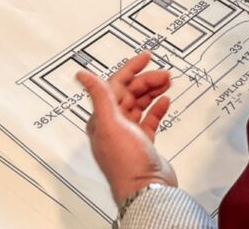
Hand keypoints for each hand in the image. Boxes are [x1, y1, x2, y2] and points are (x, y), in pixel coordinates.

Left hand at [76, 52, 176, 204]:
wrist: (146, 189)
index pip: (116, 85)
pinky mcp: (143, 143)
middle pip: (130, 92)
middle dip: (146, 80)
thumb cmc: (125, 163)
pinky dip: (157, 108)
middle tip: (164, 74)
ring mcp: (129, 134)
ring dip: (153, 91)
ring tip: (167, 83)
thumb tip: (82, 75)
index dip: (131, 69)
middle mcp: (113, 124)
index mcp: (102, 118)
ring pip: (140, 103)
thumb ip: (99, 96)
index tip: (145, 57)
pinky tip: (164, 101)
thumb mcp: (109, 124)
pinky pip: (149, 119)